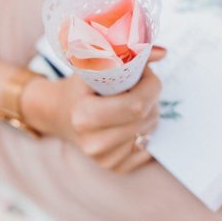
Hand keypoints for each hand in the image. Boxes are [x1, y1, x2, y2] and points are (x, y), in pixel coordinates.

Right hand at [22, 47, 165, 172]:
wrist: (58, 115)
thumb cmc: (78, 88)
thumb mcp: (94, 66)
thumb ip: (127, 56)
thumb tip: (162, 52)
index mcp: (84, 117)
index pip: (136, 105)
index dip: (150, 85)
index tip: (146, 72)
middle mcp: (94, 144)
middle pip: (146, 116)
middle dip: (150, 96)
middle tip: (138, 85)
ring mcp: (105, 160)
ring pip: (150, 129)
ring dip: (149, 112)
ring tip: (131, 102)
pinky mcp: (117, 168)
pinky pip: (149, 146)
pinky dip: (145, 129)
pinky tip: (129, 120)